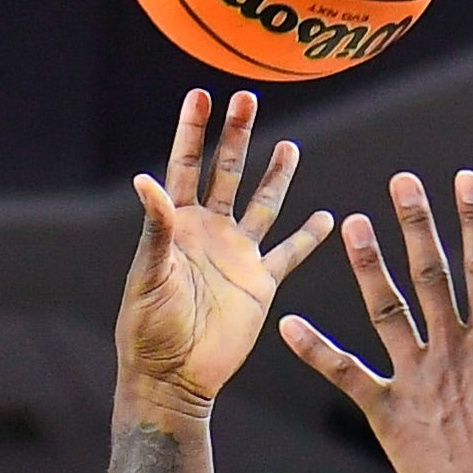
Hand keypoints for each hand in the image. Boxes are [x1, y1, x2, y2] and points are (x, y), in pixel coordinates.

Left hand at [119, 91, 338, 416]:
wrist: (175, 377)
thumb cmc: (149, 328)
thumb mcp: (149, 274)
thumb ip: (156, 228)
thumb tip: (145, 180)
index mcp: (178, 225)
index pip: (186, 166)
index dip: (192, 131)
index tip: (200, 95)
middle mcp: (209, 233)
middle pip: (225, 172)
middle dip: (235, 136)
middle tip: (246, 98)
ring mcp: (236, 256)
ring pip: (262, 205)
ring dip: (275, 176)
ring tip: (288, 146)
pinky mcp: (260, 284)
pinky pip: (289, 254)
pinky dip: (309, 237)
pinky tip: (327, 219)